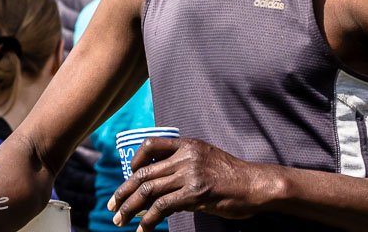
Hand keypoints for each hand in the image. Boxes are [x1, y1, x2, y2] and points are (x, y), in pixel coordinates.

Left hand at [107, 137, 263, 229]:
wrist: (256, 184)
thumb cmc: (232, 175)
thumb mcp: (207, 158)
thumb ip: (185, 162)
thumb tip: (161, 179)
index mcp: (187, 144)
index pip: (152, 144)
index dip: (135, 159)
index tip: (128, 175)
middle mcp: (185, 156)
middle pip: (144, 173)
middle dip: (123, 192)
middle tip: (111, 206)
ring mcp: (190, 174)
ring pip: (149, 190)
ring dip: (130, 208)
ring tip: (120, 220)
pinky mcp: (195, 193)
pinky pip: (162, 207)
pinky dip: (148, 220)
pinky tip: (143, 229)